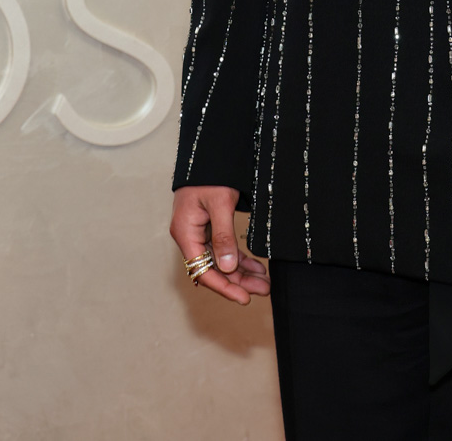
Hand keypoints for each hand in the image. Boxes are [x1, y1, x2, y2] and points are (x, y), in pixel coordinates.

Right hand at [170, 185, 269, 304]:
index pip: (203, 270)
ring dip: (242, 272)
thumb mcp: (219, 204)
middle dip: (239, 281)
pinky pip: (224, 249)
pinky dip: (240, 258)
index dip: (224, 287)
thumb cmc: (211, 175)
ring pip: (221, 261)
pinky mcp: (210, 227)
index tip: (244, 298)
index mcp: (185, 233)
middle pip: (214, 268)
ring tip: (265, 282)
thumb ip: (223, 236)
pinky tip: (257, 267)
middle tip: (264, 289)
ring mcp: (199, 233)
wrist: (210, 153)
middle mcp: (190, 237)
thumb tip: (228, 268)